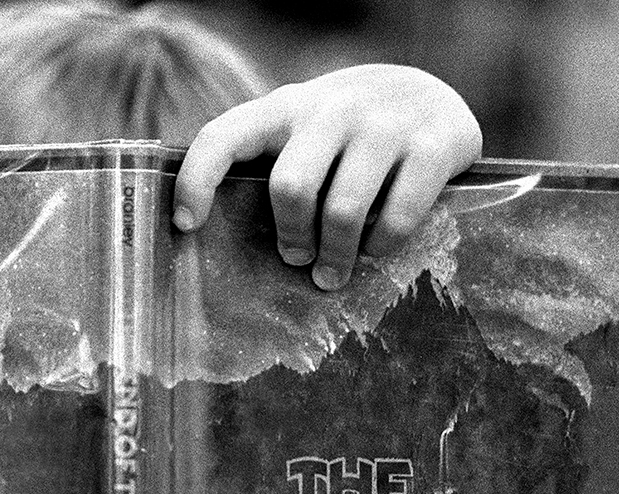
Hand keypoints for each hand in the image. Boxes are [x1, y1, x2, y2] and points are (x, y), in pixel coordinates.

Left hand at [173, 64, 481, 288]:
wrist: (433, 95)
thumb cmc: (348, 135)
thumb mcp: (304, 133)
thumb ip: (269, 164)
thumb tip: (215, 238)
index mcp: (285, 108)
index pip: (223, 137)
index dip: (197, 181)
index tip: (185, 225)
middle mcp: (332, 108)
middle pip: (291, 187)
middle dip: (291, 237)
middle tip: (297, 260)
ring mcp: (385, 124)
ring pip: (343, 210)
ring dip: (335, 256)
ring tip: (332, 273)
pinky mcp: (433, 145)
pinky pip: (397, 216)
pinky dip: (382, 246)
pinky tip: (377, 250)